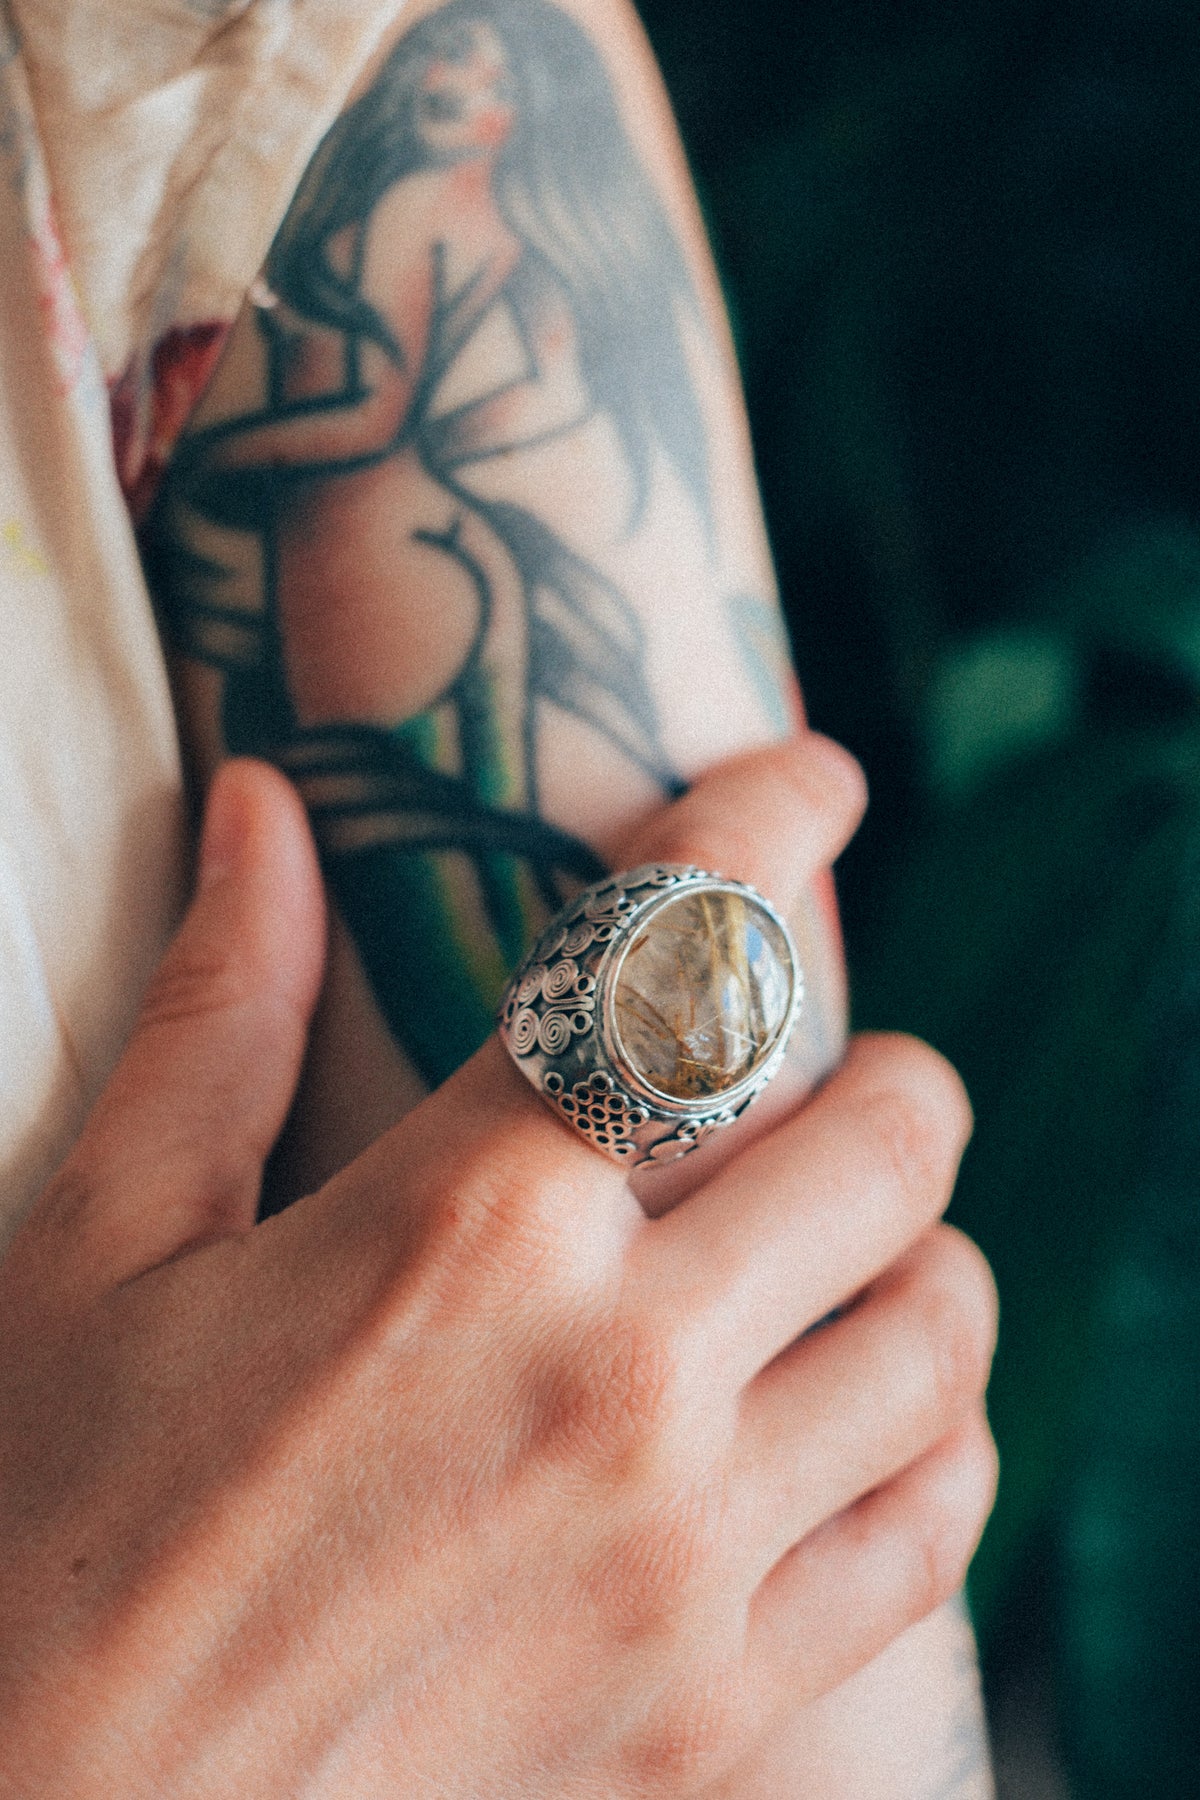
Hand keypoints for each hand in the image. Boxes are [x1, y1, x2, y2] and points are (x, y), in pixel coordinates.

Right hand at [0, 738, 996, 1798]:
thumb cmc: (44, 1526)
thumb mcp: (102, 1247)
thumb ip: (216, 1008)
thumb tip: (263, 806)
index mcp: (463, 1225)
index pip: (687, 953)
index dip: (771, 820)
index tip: (812, 778)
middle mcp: (620, 1372)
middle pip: (888, 1130)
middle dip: (872, 1061)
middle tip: (813, 1067)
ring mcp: (690, 1552)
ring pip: (946, 1324)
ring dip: (917, 1241)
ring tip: (843, 1236)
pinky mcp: (714, 1703)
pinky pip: (933, 1527)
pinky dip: (936, 1436)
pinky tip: (860, 1408)